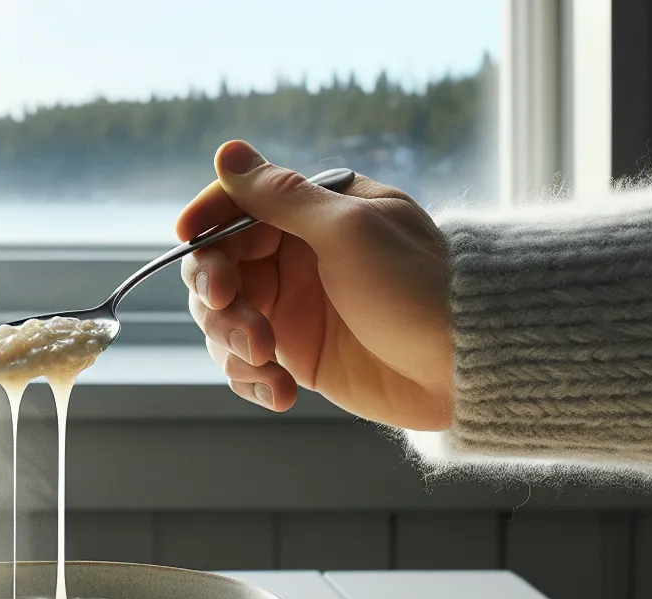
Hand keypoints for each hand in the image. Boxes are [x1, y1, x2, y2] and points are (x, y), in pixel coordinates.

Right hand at [176, 140, 454, 430]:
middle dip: (217, 292)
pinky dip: (251, 378)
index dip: (208, 220)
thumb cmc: (417, 287)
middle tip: (233, 312)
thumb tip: (227, 153)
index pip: (238, 206)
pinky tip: (279, 392)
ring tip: (268, 362)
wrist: (463, 367)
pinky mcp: (297, 357)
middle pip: (218, 266)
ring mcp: (294, 309)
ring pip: (223, 318)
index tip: (188, 235)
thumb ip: (281, 196)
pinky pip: (246, 364)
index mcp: (315, 213)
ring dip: (231, 341)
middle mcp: (297, 257)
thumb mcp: (347, 231)